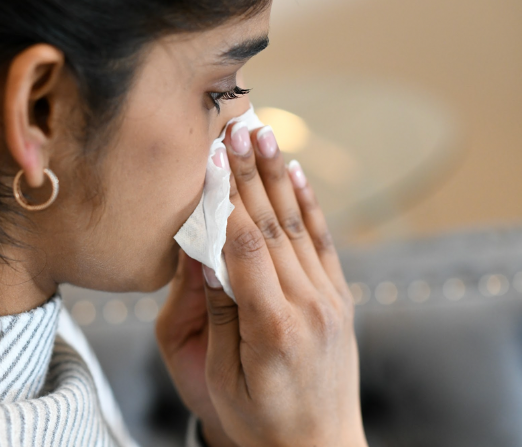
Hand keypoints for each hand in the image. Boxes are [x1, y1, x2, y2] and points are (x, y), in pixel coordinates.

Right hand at [157, 124, 366, 446]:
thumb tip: (204, 251)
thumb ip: (217, 312)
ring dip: (278, 176)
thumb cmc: (256, 422)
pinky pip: (323, 242)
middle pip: (272, 224)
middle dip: (251, 172)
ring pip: (298, 225)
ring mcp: (330, 300)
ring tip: (263, 134)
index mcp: (273, 327)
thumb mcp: (220, 377)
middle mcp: (308, 305)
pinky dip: (309, 205)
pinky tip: (297, 174)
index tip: (212, 158)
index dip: (228, 198)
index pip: (246, 246)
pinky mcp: (339, 299)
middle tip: (236, 126)